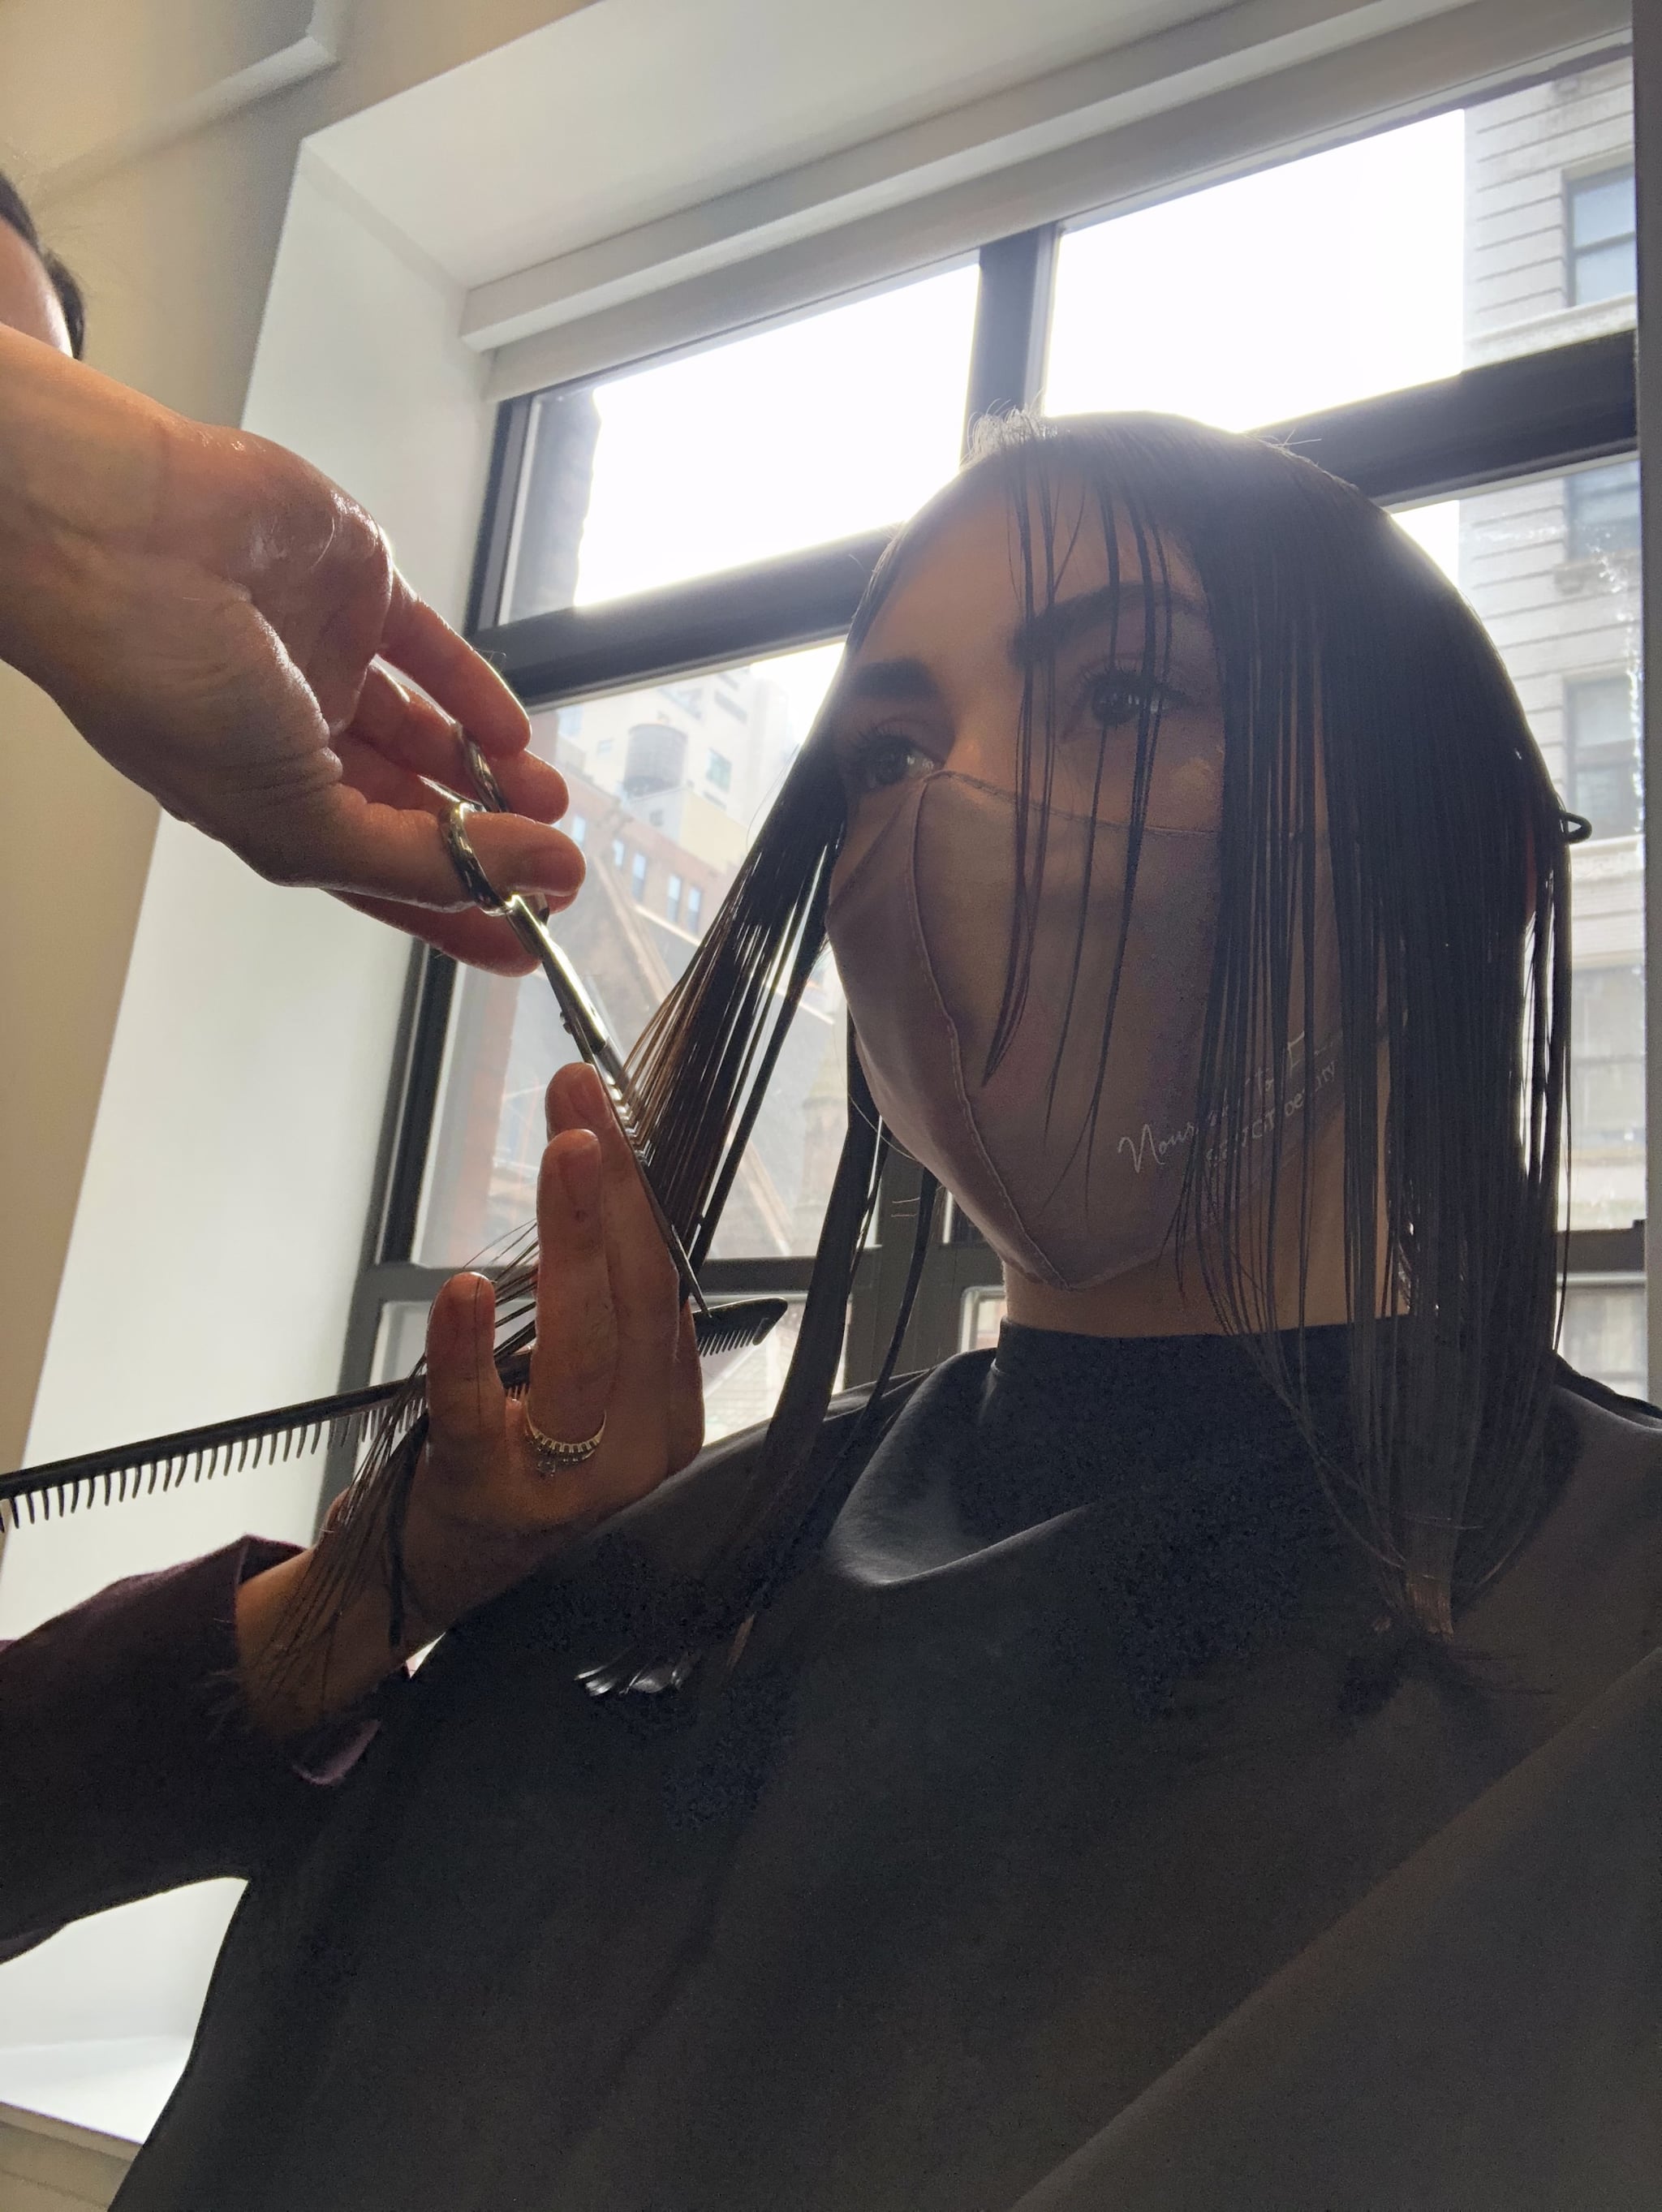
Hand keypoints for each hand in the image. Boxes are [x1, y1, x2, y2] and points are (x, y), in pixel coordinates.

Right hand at [0, 326, 580, 973]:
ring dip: (494, 775)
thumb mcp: (298, 816)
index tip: (523, 944)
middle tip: (556, 869)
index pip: (380, 876)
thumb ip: (423, 858)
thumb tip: (538, 876)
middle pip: (415, 808)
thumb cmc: (160, 683)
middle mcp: (296, 740)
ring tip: (551, 806)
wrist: (118, 543)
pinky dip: (477, 694)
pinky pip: (433, 653)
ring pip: (431, 733)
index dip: (454, 912)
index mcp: (265, 805)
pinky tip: (514, 738)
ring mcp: (326, 662)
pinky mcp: (356, 591)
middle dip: (489, 842)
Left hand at [236, 1062, 703, 1732]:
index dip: (634, 1194)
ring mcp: (569, 1487)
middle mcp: (638, 1455)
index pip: (663, 1288)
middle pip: (638, 1301)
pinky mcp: (488, 1501)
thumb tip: (610, 1190)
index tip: (603, 1111)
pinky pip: (482, 1415)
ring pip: (586, 1346)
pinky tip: (461, 1287)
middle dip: (613, 1189)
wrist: (434, 1584)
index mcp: (668, 1420)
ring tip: (565, 1149)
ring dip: (574, 1236)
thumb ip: (609, 1324)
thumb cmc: (510, 1472)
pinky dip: (468, 1347)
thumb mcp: (582, 1403)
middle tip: (582, 1098)